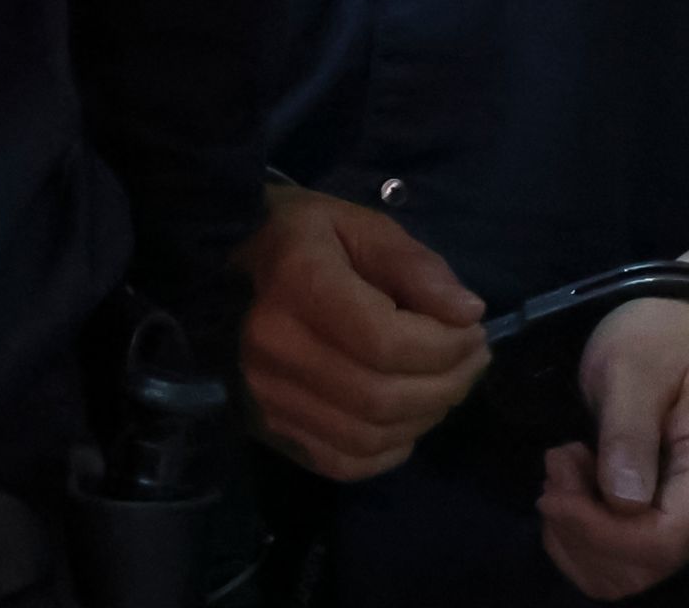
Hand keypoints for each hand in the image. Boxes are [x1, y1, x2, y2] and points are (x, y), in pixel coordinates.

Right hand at [235, 185, 489, 478]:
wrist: (215, 271)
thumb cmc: (296, 239)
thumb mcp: (357, 225)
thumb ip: (413, 264)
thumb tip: (467, 313)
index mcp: (297, 284)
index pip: (385, 341)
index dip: (444, 344)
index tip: (472, 327)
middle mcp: (275, 349)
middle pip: (381, 396)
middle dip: (447, 383)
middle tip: (473, 357)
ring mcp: (266, 397)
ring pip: (366, 436)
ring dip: (425, 417)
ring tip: (448, 384)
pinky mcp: (269, 429)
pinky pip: (342, 463)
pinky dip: (388, 451)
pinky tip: (407, 419)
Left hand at [534, 296, 688, 599]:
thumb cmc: (662, 336)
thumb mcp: (635, 368)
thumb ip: (628, 433)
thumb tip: (622, 503)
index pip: (661, 542)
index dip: (598, 531)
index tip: (554, 486)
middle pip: (642, 567)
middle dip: (581, 530)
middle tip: (557, 463)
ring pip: (626, 575)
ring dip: (576, 534)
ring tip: (565, 469)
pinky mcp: (672, 522)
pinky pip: (622, 560)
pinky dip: (582, 536)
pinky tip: (574, 488)